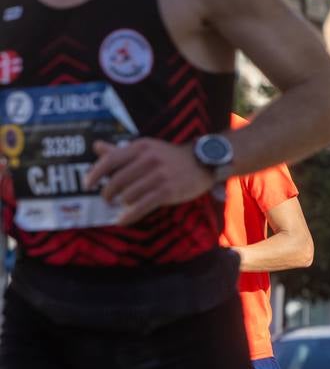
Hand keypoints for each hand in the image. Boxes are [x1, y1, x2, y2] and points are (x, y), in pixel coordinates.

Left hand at [84, 139, 213, 225]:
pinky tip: (122, 220)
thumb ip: (120, 150)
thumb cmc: (170, 157)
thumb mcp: (146, 149)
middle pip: (117, 181)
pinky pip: (141, 206)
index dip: (95, 173)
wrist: (202, 163)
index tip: (87, 184)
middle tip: (107, 199)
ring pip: (128, 195)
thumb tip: (96, 147)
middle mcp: (149, 160)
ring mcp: (159, 176)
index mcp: (140, 147)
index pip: (111, 160)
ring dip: (122, 204)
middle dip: (108, 193)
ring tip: (122, 206)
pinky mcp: (167, 191)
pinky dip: (129, 216)